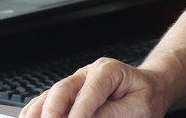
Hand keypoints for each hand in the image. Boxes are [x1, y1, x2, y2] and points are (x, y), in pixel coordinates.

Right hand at [18, 57, 169, 117]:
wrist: (149, 89)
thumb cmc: (145, 97)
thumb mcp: (137, 108)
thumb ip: (111, 114)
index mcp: (109, 71)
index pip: (90, 93)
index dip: (79, 112)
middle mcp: (88, 74)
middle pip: (62, 89)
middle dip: (52, 111)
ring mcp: (75, 83)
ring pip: (49, 95)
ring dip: (38, 113)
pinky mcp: (68, 95)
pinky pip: (46, 102)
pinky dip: (36, 113)